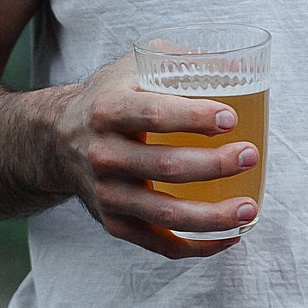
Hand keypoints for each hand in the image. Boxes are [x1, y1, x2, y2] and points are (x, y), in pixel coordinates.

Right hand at [53, 54, 259, 259]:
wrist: (58, 139)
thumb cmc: (110, 97)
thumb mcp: (134, 66)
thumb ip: (181, 61)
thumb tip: (240, 66)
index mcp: (109, 109)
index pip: (154, 113)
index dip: (195, 117)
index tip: (231, 118)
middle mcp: (104, 154)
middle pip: (166, 166)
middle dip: (215, 164)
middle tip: (250, 155)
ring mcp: (107, 194)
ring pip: (166, 214)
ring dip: (214, 216)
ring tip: (250, 209)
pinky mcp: (114, 222)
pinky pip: (159, 244)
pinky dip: (197, 246)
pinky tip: (229, 238)